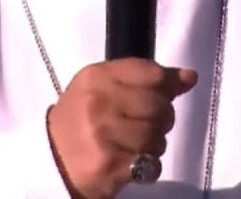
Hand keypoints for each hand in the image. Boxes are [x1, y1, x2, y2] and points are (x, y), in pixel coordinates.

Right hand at [46, 59, 198, 198]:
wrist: (50, 160)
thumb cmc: (80, 119)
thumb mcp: (102, 88)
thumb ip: (144, 78)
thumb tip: (190, 77)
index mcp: (97, 77)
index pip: (152, 73)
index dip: (167, 86)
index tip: (164, 96)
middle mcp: (99, 102)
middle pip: (160, 106)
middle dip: (162, 119)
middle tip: (147, 125)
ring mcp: (103, 135)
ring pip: (157, 137)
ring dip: (154, 145)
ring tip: (136, 146)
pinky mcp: (109, 166)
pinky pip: (151, 164)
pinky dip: (148, 167)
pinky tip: (132, 162)